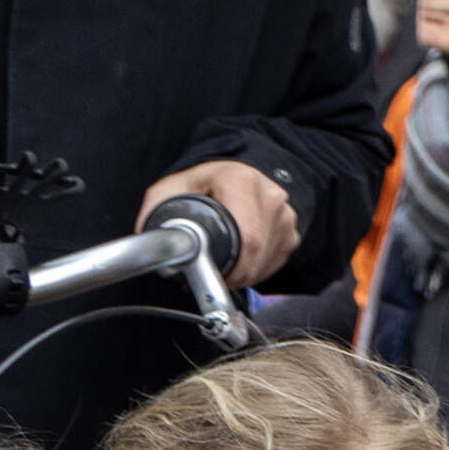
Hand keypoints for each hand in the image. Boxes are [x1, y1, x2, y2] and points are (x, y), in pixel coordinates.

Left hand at [139, 158, 299, 286]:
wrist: (235, 176)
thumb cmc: (203, 184)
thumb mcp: (172, 188)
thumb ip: (158, 213)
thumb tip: (156, 247)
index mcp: (242, 180)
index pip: (246, 237)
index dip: (228, 264)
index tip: (211, 272)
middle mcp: (271, 196)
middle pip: (256, 253)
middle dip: (233, 272)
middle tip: (213, 271)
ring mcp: (285, 216)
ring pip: (265, 262)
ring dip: (244, 271)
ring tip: (225, 257)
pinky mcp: (292, 233)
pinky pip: (273, 263)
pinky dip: (256, 267)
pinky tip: (242, 254)